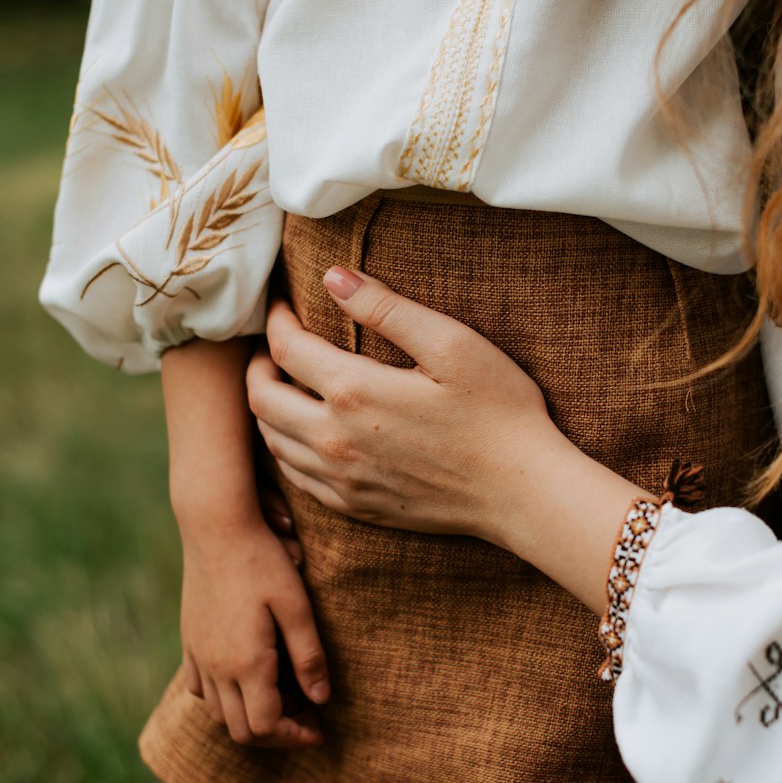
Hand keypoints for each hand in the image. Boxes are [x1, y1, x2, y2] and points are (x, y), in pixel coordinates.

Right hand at [178, 515, 328, 748]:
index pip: (266, 726)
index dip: (294, 736)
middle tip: (305, 716)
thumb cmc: (263, 562)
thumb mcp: (297, 606)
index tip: (318, 728)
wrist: (216, 528)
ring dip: (249, 717)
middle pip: (240, 730)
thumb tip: (321, 699)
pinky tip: (246, 677)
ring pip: (217, 713)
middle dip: (276, 734)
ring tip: (281, 696)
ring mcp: (197, 655)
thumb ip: (309, 656)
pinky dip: (223, 698)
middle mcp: (216, 667)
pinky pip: (199, 688)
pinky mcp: (189, 641)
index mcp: (246, 663)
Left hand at [249, 269, 559, 545]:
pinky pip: (295, 478)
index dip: (276, 318)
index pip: (285, 347)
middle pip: (262, 397)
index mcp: (354, 392)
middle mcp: (335, 439)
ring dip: (267, 407)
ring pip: (272, 441)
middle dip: (257, 363)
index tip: (284, 302)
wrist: (523, 491)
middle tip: (274, 342)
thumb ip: (387, 307)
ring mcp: (342, 479)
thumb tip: (332, 276)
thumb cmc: (499, 411)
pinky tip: (304, 433)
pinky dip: (285, 448)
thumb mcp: (451, 344)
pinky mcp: (356, 506)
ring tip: (283, 383)